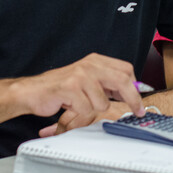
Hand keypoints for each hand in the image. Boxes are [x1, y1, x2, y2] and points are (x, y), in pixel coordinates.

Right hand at [16, 53, 143, 130]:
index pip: (125, 69)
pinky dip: (80, 112)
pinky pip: (86, 109)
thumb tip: (131, 91)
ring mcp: (80, 75)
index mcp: (95, 60)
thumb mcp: (87, 78)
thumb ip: (107, 82)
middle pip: (122, 80)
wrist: (33, 91)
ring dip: (93, 108)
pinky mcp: (70, 88)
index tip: (139, 100)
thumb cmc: (60, 87)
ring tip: (80, 103)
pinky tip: (70, 105)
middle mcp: (89, 65)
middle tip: (137, 111)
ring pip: (103, 101)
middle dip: (132, 99)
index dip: (135, 86)